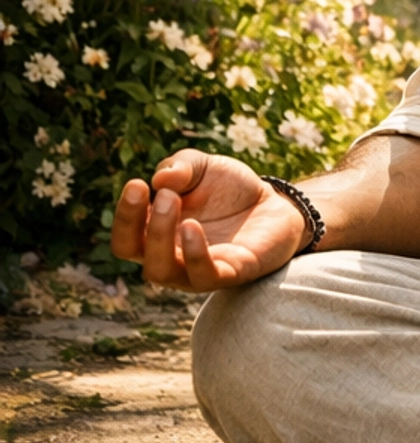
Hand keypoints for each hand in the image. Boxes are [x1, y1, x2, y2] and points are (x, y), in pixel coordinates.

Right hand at [110, 151, 309, 290]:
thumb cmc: (227, 189)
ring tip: (172, 201)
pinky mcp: (229, 274)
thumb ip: (180, 167)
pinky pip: (203, 276)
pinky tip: (193, 227)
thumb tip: (159, 179)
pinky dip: (193, 255)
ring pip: (161, 271)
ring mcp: (195, 269)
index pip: (124, 236)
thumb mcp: (202, 167)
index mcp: (155, 233)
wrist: (273, 203)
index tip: (137, 185)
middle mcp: (169, 256)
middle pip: (132, 253)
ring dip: (160, 238)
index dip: (124, 214)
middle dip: (135, 223)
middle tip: (163, 194)